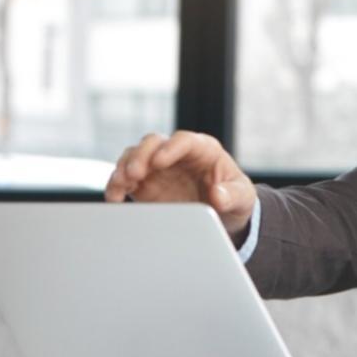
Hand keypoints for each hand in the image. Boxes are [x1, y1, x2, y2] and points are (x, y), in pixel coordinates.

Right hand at [103, 131, 256, 235]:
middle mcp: (177, 155)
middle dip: (141, 155)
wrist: (223, 215)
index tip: (160, 161)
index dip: (171, 148)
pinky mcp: (144, 185)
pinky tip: (114, 199)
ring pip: (134, 156)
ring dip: (124, 167)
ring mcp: (157, 168)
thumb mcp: (243, 198)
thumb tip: (218, 195)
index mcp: (203, 150)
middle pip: (153, 142)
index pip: (185, 140)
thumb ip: (232, 195)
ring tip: (121, 184)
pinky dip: (116, 186)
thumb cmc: (234, 198)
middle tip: (135, 173)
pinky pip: (124, 179)